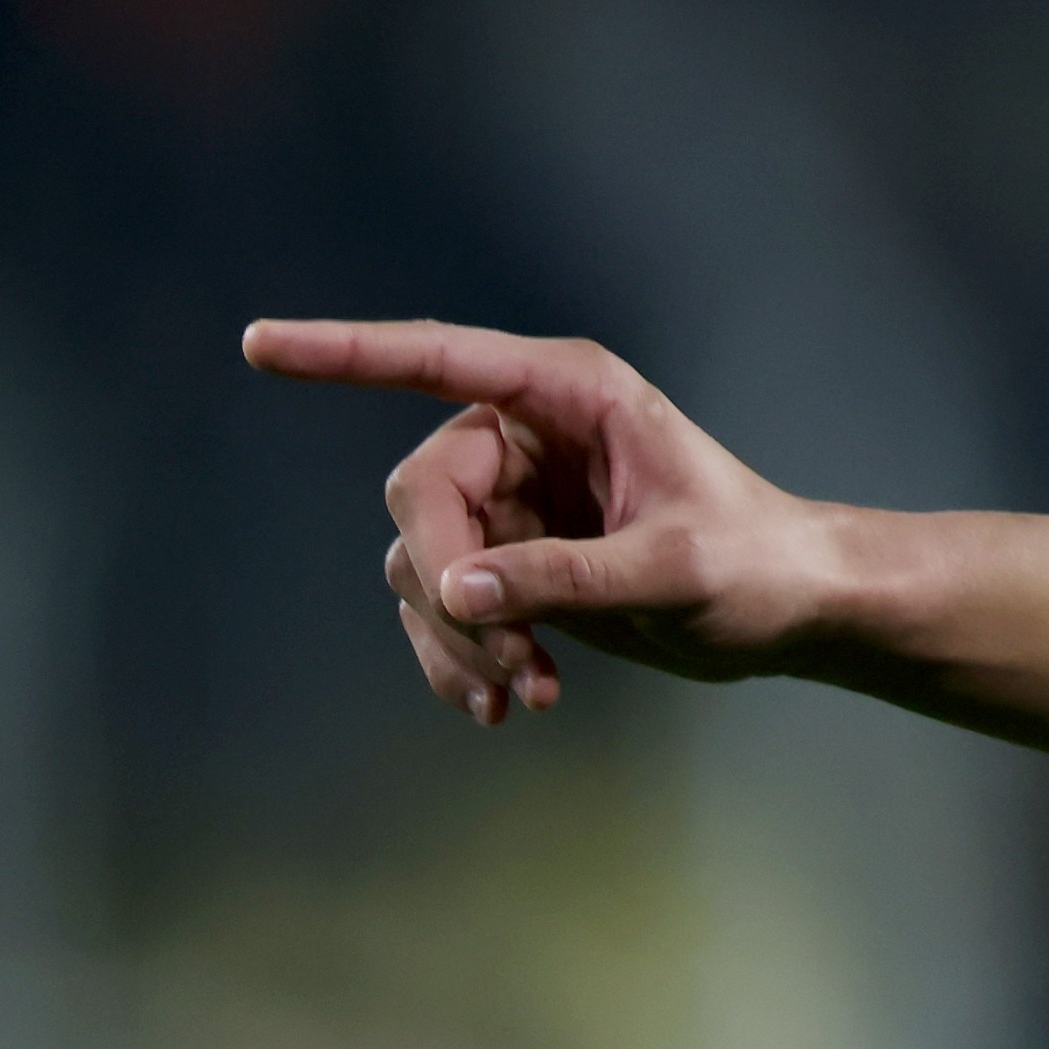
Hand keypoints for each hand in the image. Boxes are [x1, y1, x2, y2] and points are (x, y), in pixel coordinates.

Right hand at [239, 320, 843, 726]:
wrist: (791, 612)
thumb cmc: (757, 567)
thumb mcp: (673, 573)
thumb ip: (568, 578)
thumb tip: (455, 588)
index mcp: (572, 393)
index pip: (436, 358)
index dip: (343, 352)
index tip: (257, 344)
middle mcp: (527, 432)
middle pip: (421, 494)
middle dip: (452, 584)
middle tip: (513, 656)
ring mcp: (512, 495)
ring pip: (422, 560)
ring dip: (462, 637)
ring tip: (532, 688)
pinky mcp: (509, 555)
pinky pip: (440, 602)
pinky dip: (465, 656)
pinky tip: (518, 704)